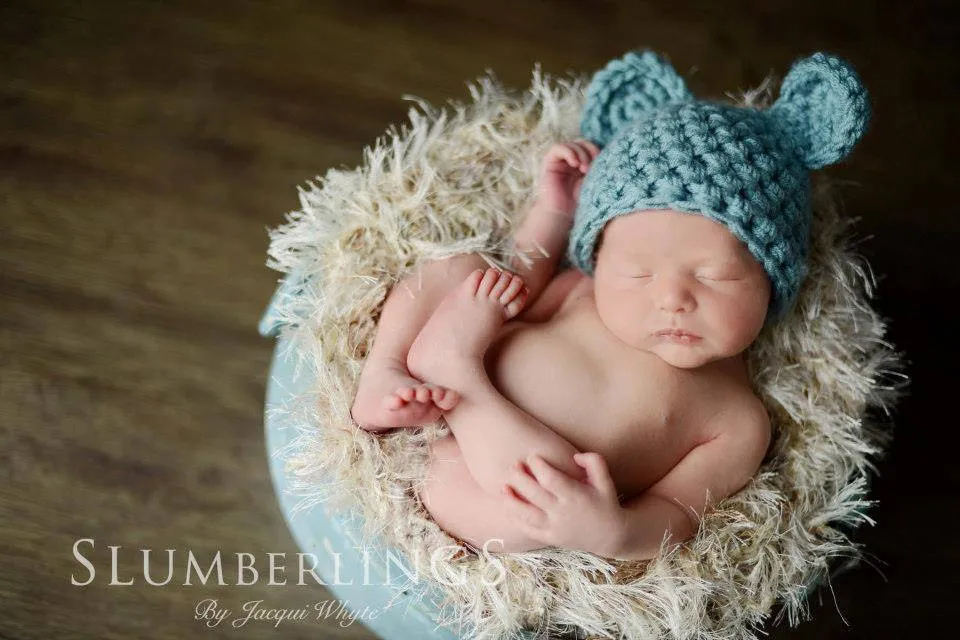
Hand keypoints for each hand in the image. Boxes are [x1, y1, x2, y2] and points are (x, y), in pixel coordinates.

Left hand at [502, 452, 625, 556]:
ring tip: (503, 487)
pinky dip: (515, 519)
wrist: (610, 536)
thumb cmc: (606, 503)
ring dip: (512, 501)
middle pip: (535, 495)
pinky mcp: (550, 538)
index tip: (532, 457)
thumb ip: (594, 462)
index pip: (551, 479)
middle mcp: (563, 512)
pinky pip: (528, 530)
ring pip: (527, 515)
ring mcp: (555, 527)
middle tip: (513, 466)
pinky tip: (507, 506)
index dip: (539, 466)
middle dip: (521, 479)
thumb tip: (574, 455)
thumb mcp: (606, 481)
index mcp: (576, 496)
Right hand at [537, 140, 600, 218]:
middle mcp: (570, 160)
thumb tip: (607, 154)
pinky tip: (574, 164)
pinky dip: (569, 153)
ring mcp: (559, 160)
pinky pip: (558, 148)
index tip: (603, 162)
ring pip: (571, 144)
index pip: (590, 147)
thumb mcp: (591, 182)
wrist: (560, 214)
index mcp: (581, 163)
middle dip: (589, 150)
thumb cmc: (576, 202)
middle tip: (594, 163)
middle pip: (582, 142)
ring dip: (581, 154)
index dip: (596, 150)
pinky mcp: (549, 162)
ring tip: (584, 169)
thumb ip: (596, 167)